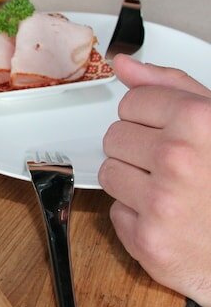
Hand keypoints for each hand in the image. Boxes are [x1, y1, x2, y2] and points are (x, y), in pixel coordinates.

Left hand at [99, 54, 210, 306]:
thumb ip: (173, 87)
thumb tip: (124, 65)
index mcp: (198, 122)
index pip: (132, 102)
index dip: (154, 118)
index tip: (175, 132)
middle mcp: (177, 160)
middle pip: (115, 136)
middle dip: (141, 148)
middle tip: (179, 166)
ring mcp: (161, 203)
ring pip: (109, 173)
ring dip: (135, 181)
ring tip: (176, 191)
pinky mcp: (148, 241)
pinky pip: (116, 213)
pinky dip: (139, 216)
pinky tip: (172, 218)